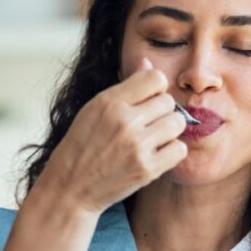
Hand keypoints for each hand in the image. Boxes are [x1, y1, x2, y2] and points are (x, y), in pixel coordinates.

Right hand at [39, 56, 188, 215]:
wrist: (71, 187)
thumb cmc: (83, 145)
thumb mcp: (95, 109)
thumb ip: (125, 88)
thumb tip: (148, 63)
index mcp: (109, 101)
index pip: (155, 78)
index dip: (156, 89)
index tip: (148, 102)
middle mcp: (124, 121)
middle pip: (169, 101)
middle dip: (162, 112)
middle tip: (147, 125)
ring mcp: (137, 146)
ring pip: (177, 123)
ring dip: (169, 131)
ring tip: (153, 139)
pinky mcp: (147, 169)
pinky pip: (179, 149)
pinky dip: (171, 152)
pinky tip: (156, 154)